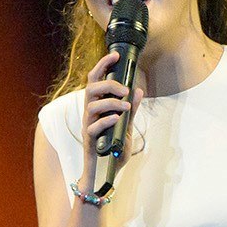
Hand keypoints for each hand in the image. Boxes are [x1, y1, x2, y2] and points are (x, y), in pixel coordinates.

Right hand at [80, 49, 142, 187]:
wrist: (107, 171)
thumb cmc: (114, 147)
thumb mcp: (126, 125)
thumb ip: (131, 108)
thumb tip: (138, 90)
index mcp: (98, 105)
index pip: (96, 80)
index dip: (103, 65)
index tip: (115, 55)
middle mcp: (90, 113)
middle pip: (91, 89)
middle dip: (109, 85)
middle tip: (125, 90)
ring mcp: (88, 125)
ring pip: (92, 106)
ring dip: (111, 103)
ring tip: (126, 107)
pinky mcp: (90, 139)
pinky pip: (94, 127)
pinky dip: (107, 120)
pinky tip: (118, 119)